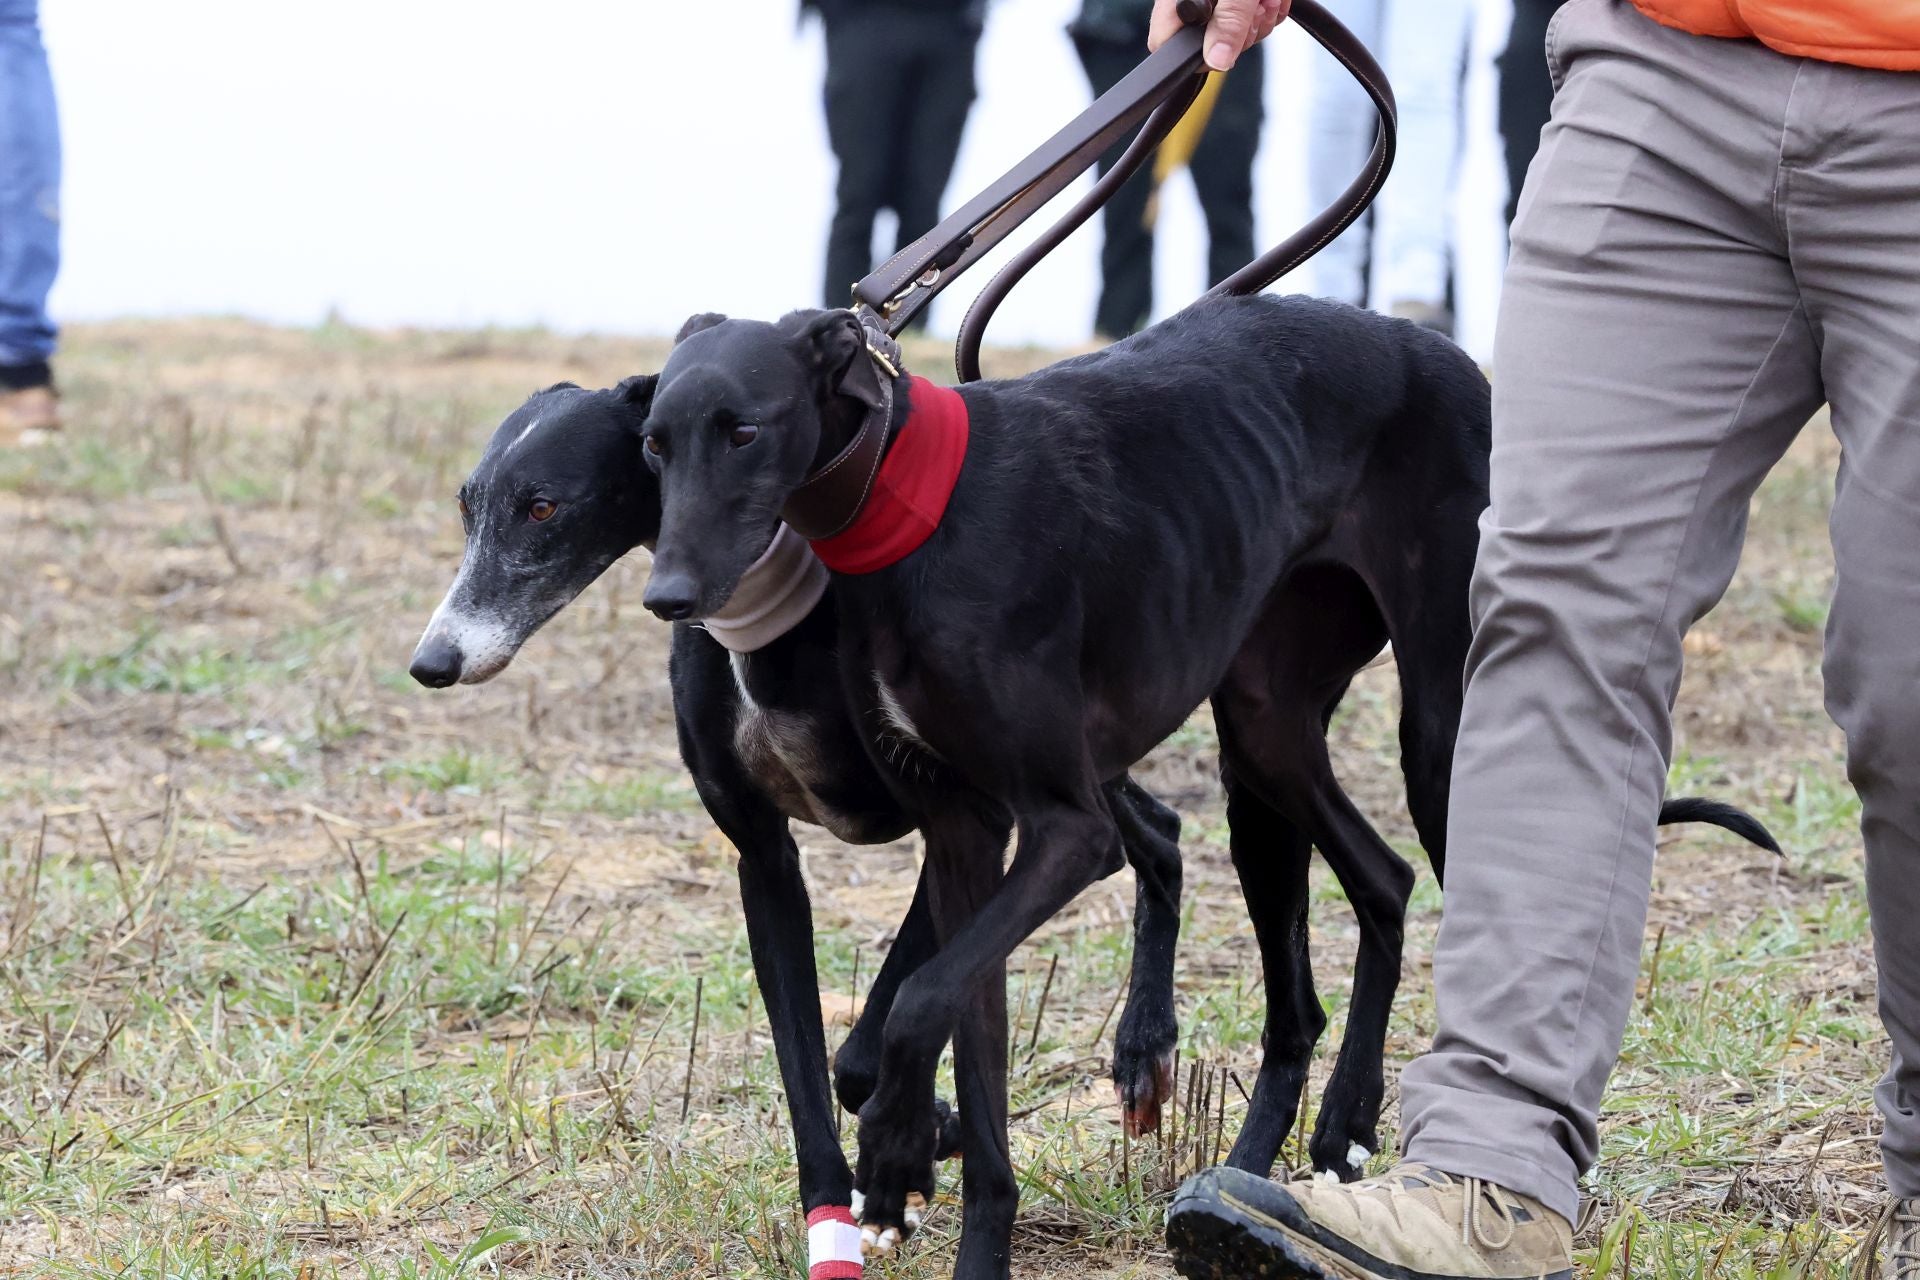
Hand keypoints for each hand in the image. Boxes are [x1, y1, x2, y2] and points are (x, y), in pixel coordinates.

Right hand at [1148, 0, 1290, 71]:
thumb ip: (1229, 22)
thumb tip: (1218, 62)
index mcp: (1178, 1)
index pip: (1166, 47)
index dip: (1195, 56)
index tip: (1225, 46)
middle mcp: (1193, 5)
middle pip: (1209, 46)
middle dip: (1243, 33)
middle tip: (1258, 9)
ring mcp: (1215, 6)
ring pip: (1236, 36)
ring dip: (1261, 21)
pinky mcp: (1237, 4)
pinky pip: (1253, 22)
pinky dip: (1269, 11)